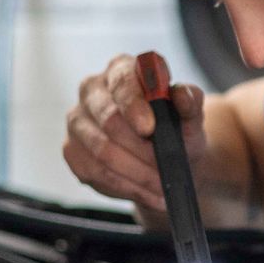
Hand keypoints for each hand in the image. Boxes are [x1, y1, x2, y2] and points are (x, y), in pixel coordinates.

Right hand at [62, 53, 207, 212]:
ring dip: (136, 174)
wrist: (167, 159)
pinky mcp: (72, 150)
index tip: (149, 128)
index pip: (122, 82)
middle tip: (164, 170)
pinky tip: (146, 193)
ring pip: (102, 151)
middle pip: (109, 120)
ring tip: (161, 187)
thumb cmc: (177, 130)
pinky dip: (125, 187)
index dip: (134, 105)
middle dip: (140, 150)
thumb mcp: (191, 117)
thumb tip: (180, 94)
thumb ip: (190, 102)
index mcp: (122, 69)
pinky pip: (94, 172)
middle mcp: (93, 89)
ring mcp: (77, 120)